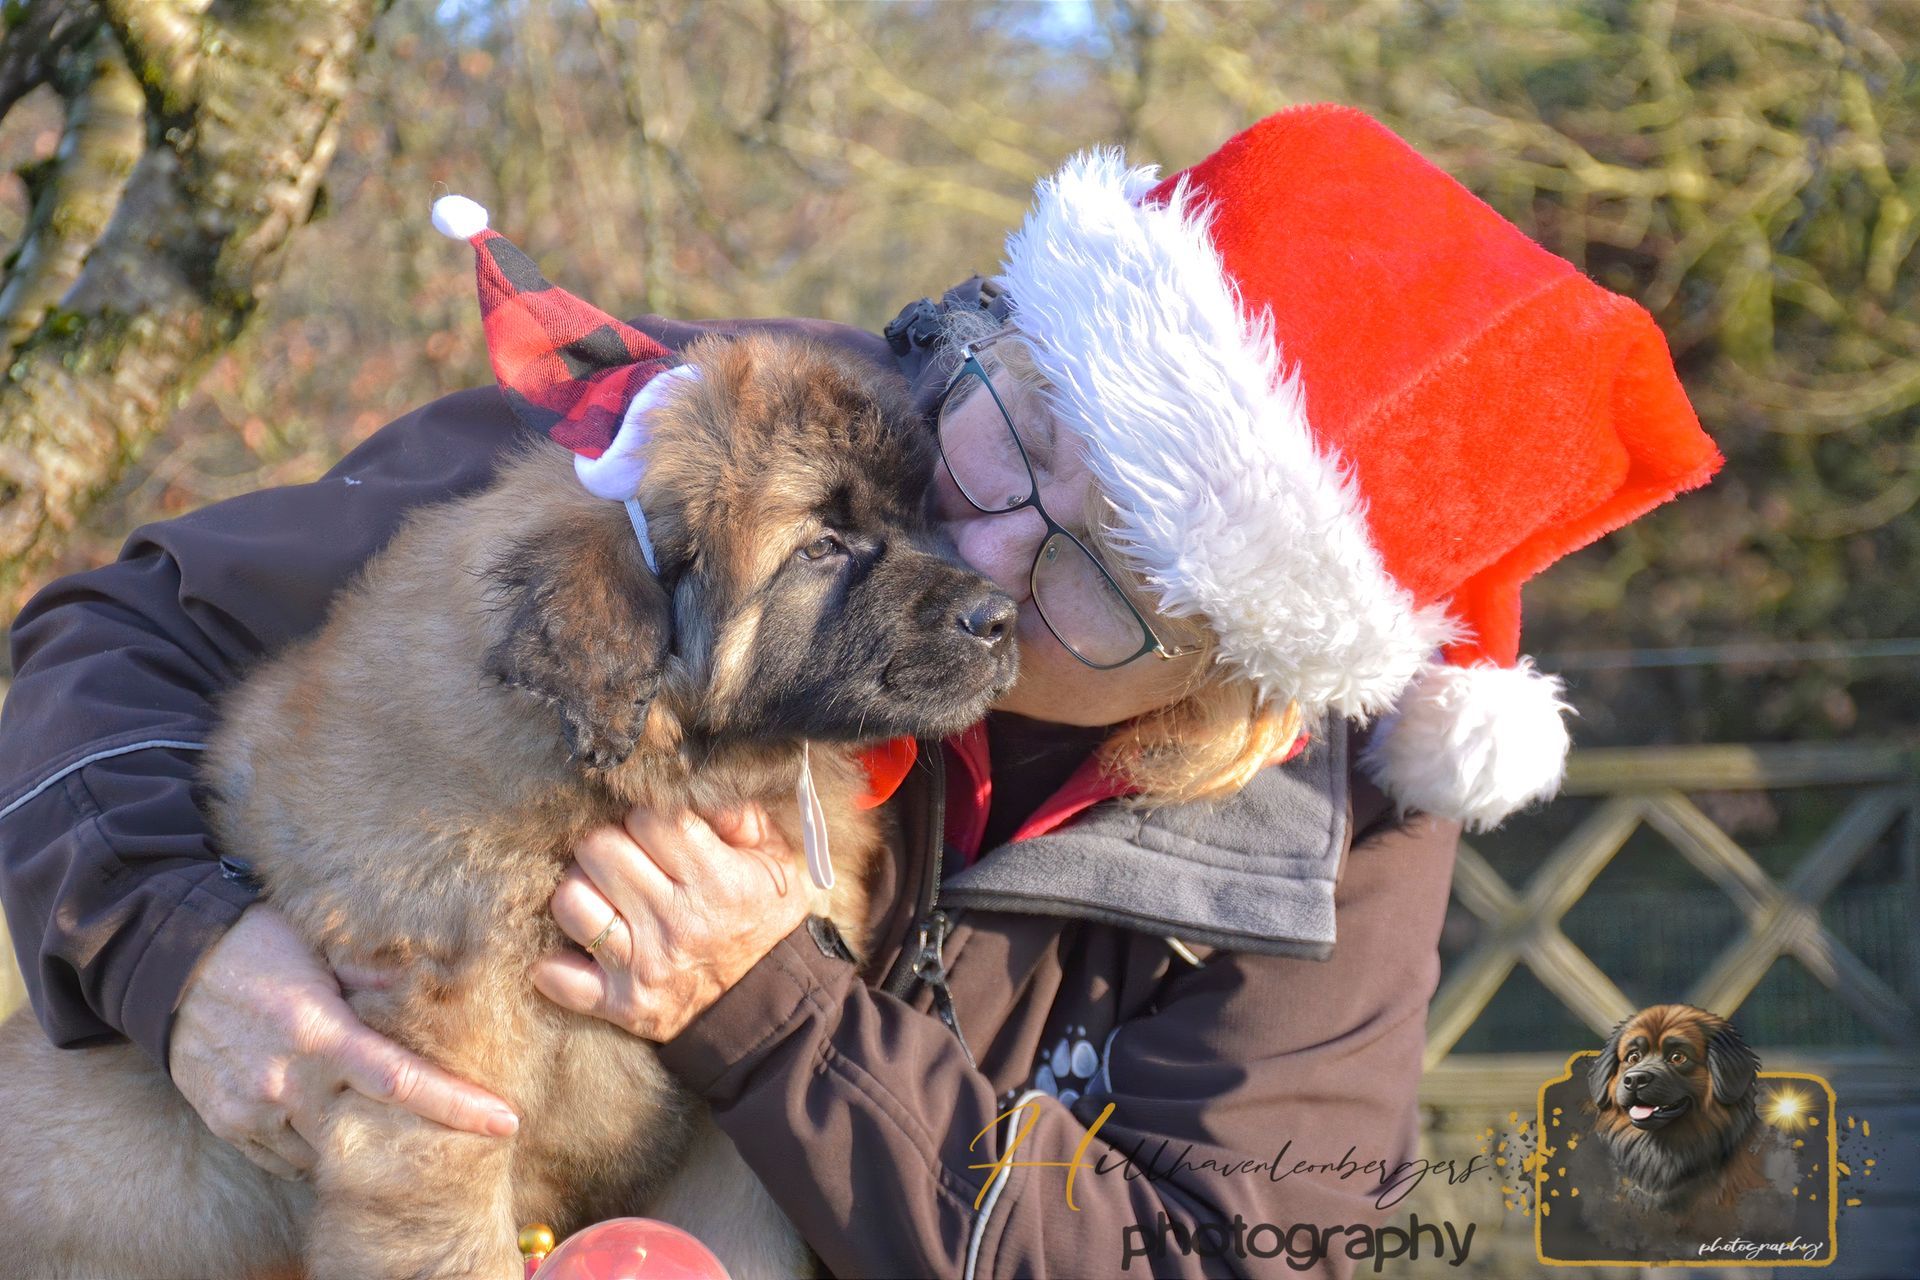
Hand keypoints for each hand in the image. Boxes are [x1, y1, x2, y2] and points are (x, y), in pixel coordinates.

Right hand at [170, 904, 518, 1179]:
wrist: (167, 962)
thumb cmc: (258, 943)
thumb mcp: (322, 945)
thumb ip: (378, 975)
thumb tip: (444, 981)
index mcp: (320, 1033)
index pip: (403, 1082)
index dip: (458, 1107)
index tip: (505, 1122)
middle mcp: (286, 1081)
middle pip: (371, 1133)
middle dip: (416, 1142)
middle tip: (456, 1139)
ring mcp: (253, 1110)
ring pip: (327, 1155)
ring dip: (364, 1147)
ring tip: (394, 1127)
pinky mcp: (228, 1124)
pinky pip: (285, 1160)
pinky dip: (316, 1151)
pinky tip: (338, 1127)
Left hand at [533, 805, 808, 1041]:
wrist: (772, 1003)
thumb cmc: (764, 917)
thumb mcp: (772, 859)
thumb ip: (739, 815)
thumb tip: (692, 785)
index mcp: (717, 881)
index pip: (648, 819)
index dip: (644, 815)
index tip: (653, 828)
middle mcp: (677, 922)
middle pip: (599, 850)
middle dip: (607, 843)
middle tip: (623, 855)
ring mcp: (644, 966)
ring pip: (571, 903)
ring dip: (579, 891)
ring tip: (602, 894)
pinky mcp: (621, 1004)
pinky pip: (557, 978)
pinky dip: (556, 962)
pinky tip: (578, 946)